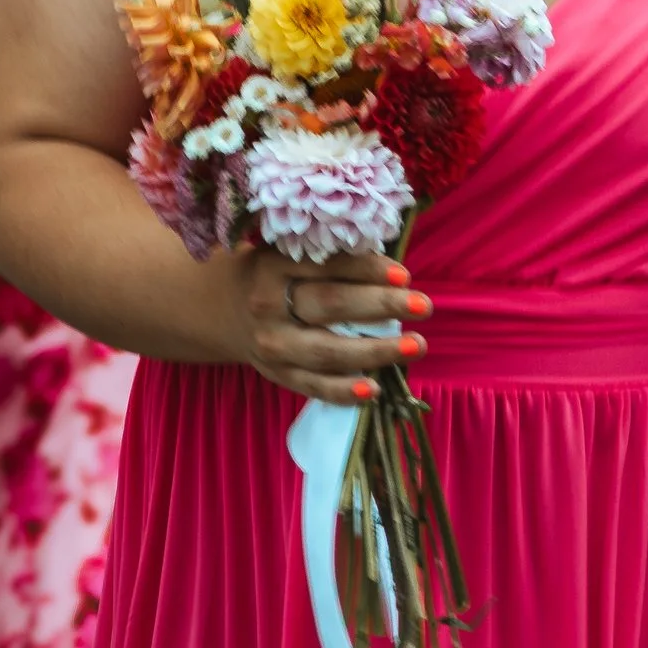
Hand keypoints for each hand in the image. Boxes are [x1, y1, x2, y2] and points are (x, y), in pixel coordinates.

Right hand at [227, 246, 429, 407]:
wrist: (223, 309)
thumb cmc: (276, 276)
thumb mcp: (291, 255)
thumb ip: (334, 259)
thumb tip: (394, 275)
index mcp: (274, 265)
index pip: (326, 265)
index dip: (367, 269)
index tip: (404, 276)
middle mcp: (268, 304)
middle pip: (329, 305)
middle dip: (380, 305)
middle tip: (423, 306)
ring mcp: (271, 344)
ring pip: (326, 350)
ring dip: (375, 351)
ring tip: (415, 346)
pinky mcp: (276, 374)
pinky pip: (312, 386)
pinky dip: (343, 391)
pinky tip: (373, 390)